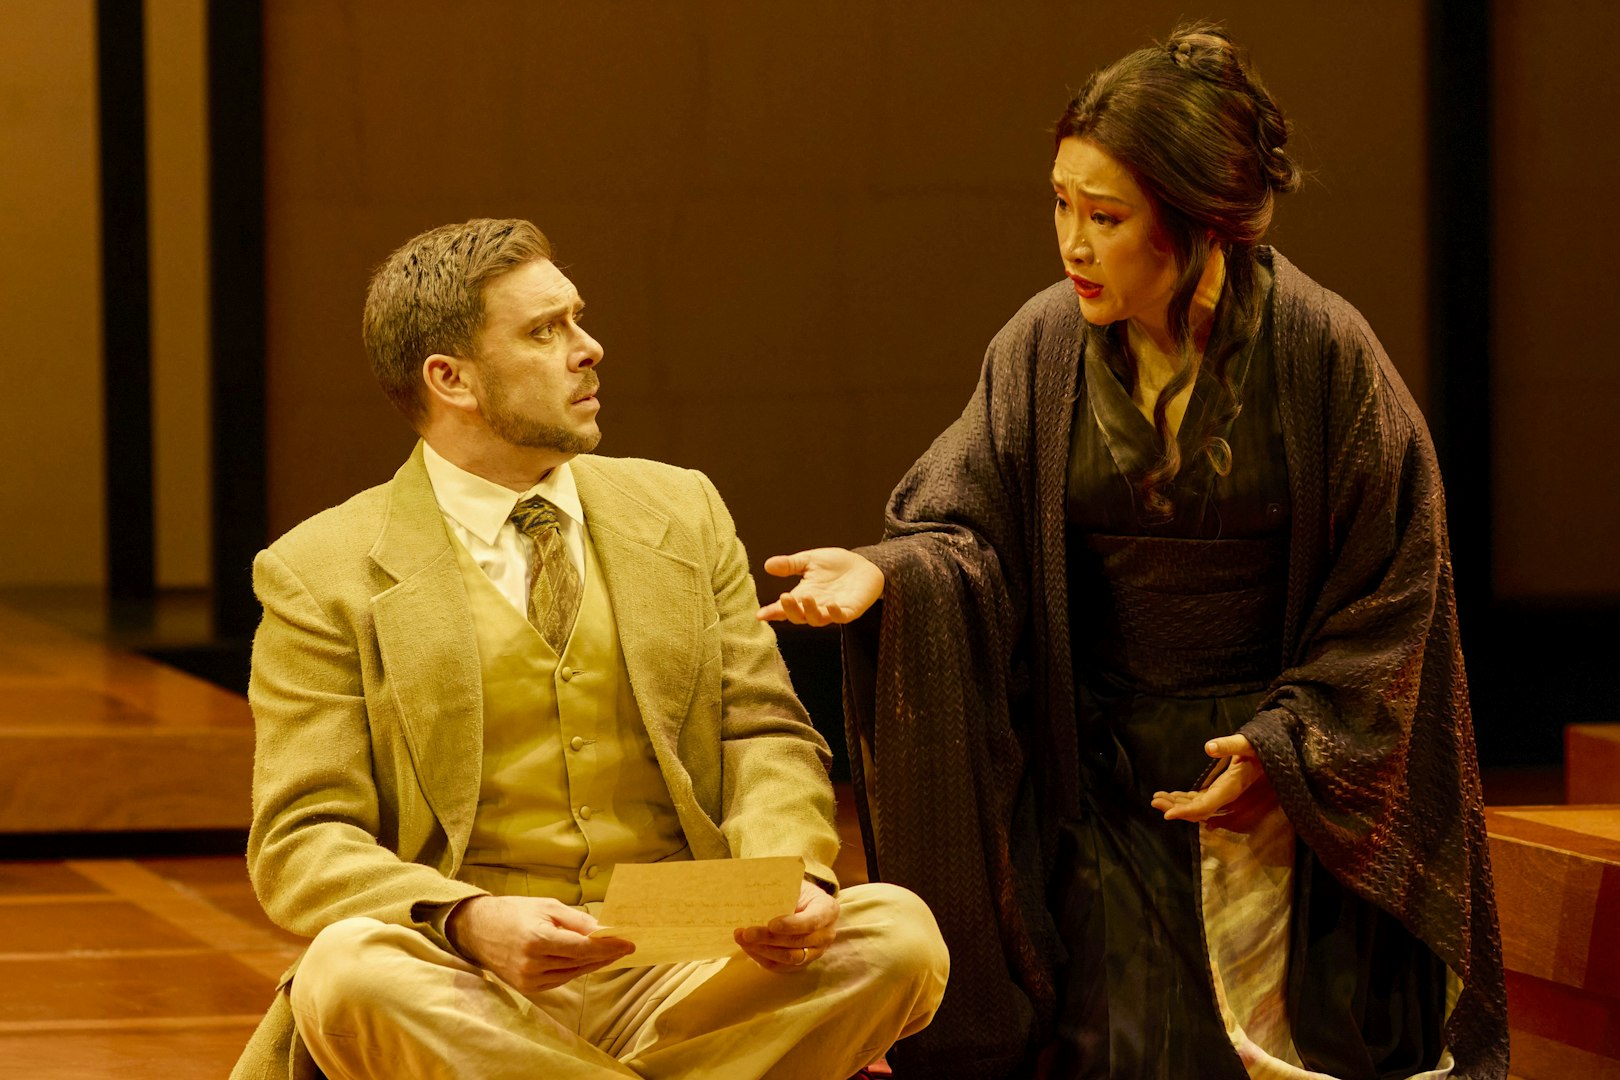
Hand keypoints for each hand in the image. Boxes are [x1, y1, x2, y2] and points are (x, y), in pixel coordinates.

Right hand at [446, 894, 633, 992]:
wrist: (478, 930)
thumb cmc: (515, 912)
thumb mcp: (547, 907)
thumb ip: (577, 920)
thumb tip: (604, 930)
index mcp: (538, 939)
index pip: (583, 948)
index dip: (609, 947)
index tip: (628, 943)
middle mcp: (533, 963)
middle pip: (581, 962)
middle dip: (605, 954)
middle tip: (624, 947)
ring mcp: (529, 979)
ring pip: (572, 973)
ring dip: (593, 964)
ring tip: (610, 953)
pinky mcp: (527, 987)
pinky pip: (560, 979)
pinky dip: (575, 970)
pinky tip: (587, 961)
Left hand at [734, 879, 839, 970]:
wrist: (804, 904)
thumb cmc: (798, 891)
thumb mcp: (796, 884)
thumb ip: (783, 889)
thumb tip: (755, 891)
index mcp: (827, 910)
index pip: (812, 921)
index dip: (792, 925)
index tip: (771, 924)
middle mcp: (825, 934)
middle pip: (797, 942)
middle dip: (769, 938)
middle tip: (746, 933)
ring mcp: (815, 952)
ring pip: (789, 958)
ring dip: (763, 950)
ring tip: (742, 939)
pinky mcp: (801, 964)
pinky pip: (780, 966)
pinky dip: (762, 958)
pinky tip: (747, 947)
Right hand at [756, 548, 883, 625]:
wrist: (864, 564)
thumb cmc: (836, 565)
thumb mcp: (810, 560)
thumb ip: (790, 565)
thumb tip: (767, 565)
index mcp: (804, 595)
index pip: (785, 607)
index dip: (773, 612)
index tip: (760, 614)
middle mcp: (816, 606)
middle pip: (799, 617)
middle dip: (790, 610)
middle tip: (784, 598)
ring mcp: (833, 610)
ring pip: (817, 619)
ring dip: (810, 611)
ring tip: (807, 597)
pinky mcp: (850, 610)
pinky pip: (841, 617)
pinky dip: (835, 613)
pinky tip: (831, 605)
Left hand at [1150, 734, 1276, 831]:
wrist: (1271, 753)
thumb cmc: (1260, 747)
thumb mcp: (1246, 743)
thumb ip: (1229, 745)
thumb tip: (1209, 747)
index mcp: (1231, 786)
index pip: (1205, 806)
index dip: (1186, 812)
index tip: (1166, 815)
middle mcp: (1226, 794)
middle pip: (1198, 809)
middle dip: (1176, 808)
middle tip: (1154, 801)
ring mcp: (1223, 794)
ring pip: (1197, 806)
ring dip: (1177, 804)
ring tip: (1156, 798)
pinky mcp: (1220, 790)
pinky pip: (1200, 799)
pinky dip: (1185, 799)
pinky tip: (1171, 796)